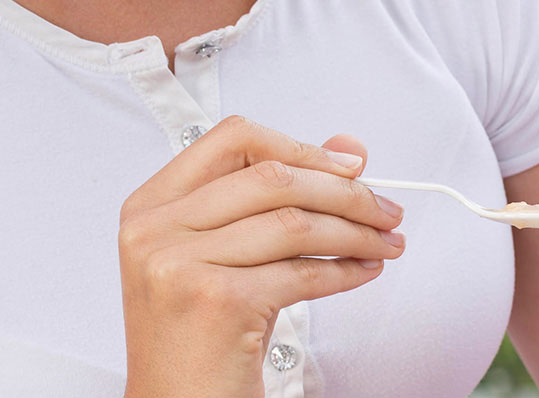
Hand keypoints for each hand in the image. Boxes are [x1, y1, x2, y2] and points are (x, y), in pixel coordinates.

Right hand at [117, 116, 405, 396]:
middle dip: (346, 192)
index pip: (233, 140)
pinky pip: (303, 272)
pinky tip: (365, 271)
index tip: (351, 167)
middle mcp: (155, 230)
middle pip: (273, 177)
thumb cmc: (201, 337)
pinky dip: (346, 271)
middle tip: (387, 210)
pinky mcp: (216, 300)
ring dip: (356, 233)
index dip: (302, 147)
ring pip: (295, 223)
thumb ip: (279, 198)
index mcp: (151, 207)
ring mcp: (180, 264)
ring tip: (386, 243)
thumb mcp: (229, 257)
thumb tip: (348, 150)